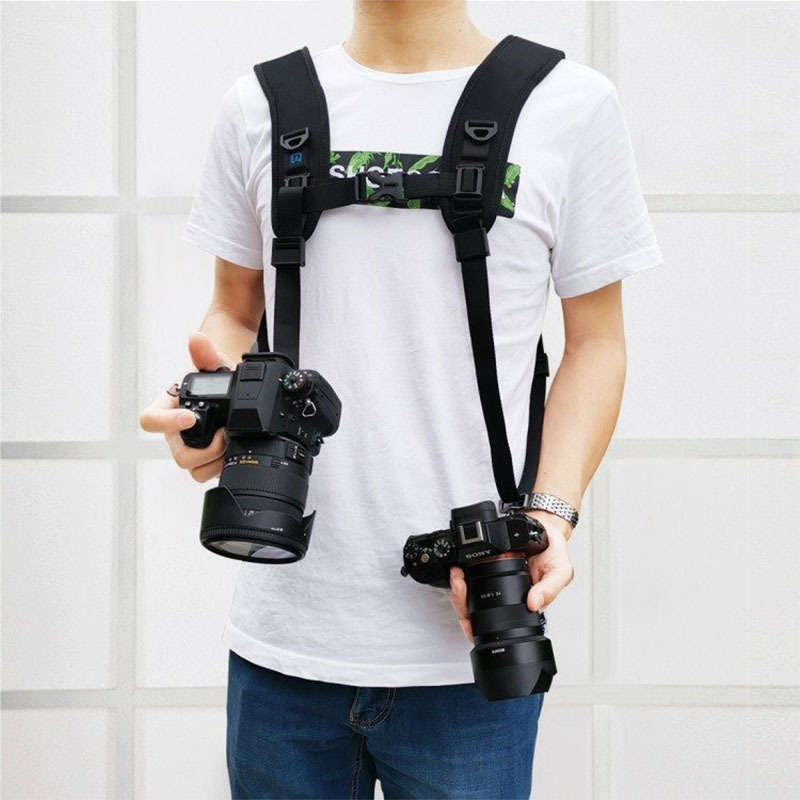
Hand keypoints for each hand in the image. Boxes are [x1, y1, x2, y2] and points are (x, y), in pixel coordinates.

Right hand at [139, 332, 233, 481]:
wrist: (226, 383)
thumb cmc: (210, 373)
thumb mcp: (211, 361)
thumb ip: (204, 352)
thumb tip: (196, 338)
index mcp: (167, 407)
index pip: (150, 420)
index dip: (166, 422)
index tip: (190, 417)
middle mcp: (175, 431)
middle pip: (177, 454)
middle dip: (202, 450)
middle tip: (223, 436)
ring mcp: (189, 446)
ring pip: (193, 468)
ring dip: (214, 460)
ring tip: (230, 442)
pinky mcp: (206, 458)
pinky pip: (208, 471)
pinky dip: (222, 465)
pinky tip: (234, 450)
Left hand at [449, 512, 574, 643]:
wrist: (546, 529)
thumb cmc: (553, 554)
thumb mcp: (561, 571)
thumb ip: (550, 588)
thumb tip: (534, 604)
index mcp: (522, 603)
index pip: (499, 625)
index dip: (479, 629)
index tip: (468, 621)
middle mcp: (506, 596)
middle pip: (476, 613)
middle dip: (462, 603)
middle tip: (460, 587)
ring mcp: (495, 583)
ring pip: (469, 598)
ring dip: (458, 590)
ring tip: (458, 577)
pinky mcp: (488, 567)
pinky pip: (470, 579)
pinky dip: (461, 577)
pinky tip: (460, 570)